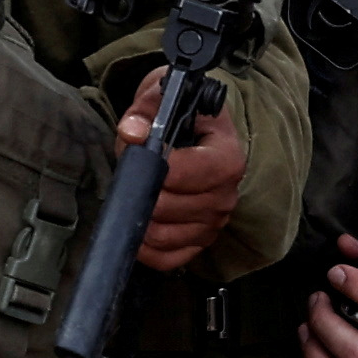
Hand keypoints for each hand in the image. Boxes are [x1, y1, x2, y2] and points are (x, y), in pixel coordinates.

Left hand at [123, 84, 251, 271]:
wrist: (195, 133)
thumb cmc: (181, 116)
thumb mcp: (164, 98)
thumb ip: (146, 110)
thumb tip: (133, 132)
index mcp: (226, 156)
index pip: (197, 172)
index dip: (162, 168)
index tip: (142, 155)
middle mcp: (226, 194)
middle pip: (175, 208)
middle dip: (142, 193)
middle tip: (130, 175)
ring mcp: (214, 222)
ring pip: (166, 236)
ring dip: (140, 219)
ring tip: (134, 195)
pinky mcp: (199, 243)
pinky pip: (167, 259)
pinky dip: (146, 248)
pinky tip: (137, 226)